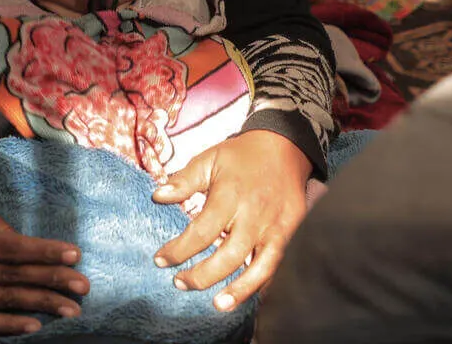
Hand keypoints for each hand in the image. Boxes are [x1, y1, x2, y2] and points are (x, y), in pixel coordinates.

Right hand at [0, 192, 89, 334]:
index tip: (74, 253)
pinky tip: (34, 326)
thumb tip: (26, 245)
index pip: (11, 247)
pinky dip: (8, 326)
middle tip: (83, 286)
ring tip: (71, 309)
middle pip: (12, 277)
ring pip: (2, 301)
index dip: (44, 252)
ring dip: (40, 305)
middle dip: (52, 281)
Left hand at [150, 130, 312, 310]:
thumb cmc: (241, 156)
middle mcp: (255, 215)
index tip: (161, 260)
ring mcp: (277, 228)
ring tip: (217, 304)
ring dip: (238, 291)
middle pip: (229, 256)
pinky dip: (265, 284)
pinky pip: (280, 266)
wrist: (284, 147)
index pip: (202, 232)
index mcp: (230, 195)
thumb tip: (157, 197)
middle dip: (203, 276)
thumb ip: (183, 180)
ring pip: (260, 268)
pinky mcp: (294, 234)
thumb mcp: (209, 159)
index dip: (179, 250)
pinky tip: (248, 295)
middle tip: (180, 283)